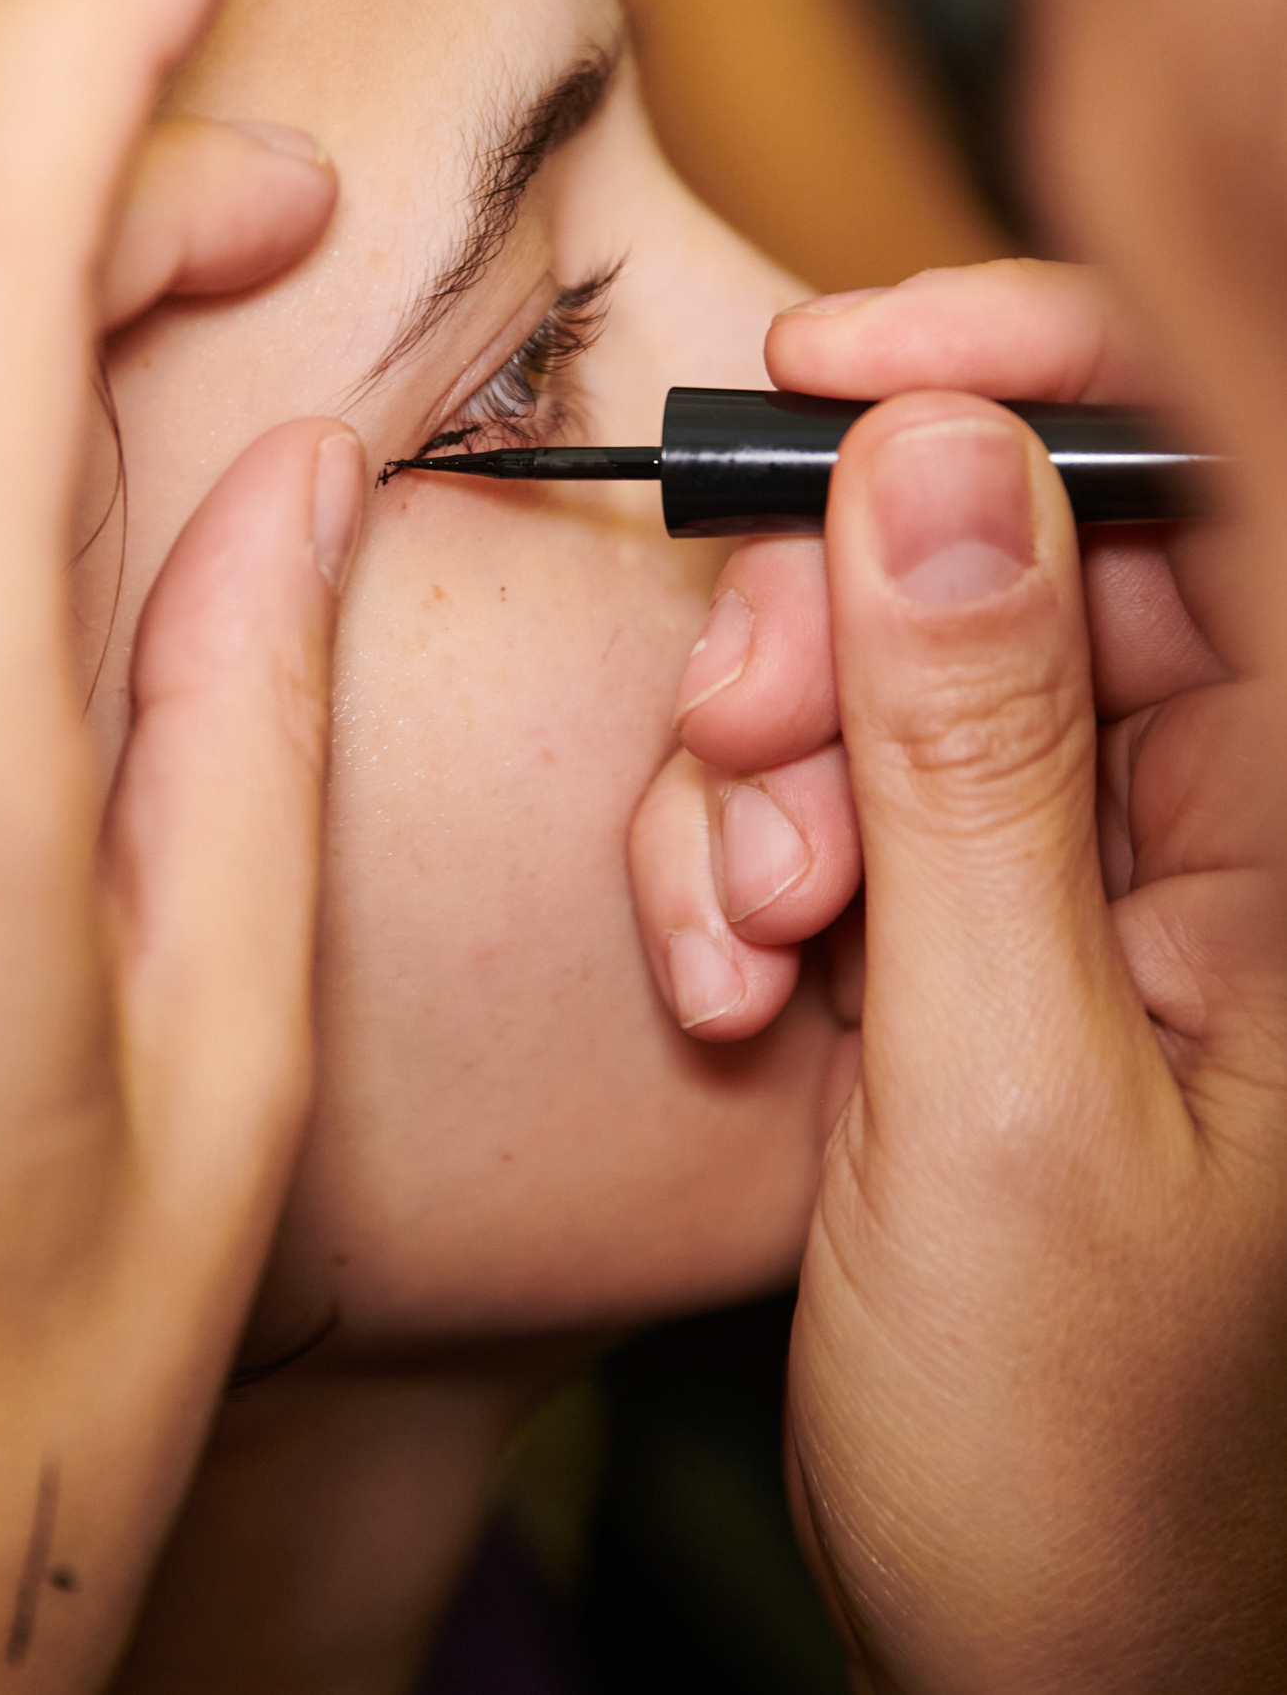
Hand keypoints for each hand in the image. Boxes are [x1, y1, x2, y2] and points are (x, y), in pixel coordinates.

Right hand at [642, 261, 1286, 1688]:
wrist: (1020, 1643)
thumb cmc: (1074, 1441)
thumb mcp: (999, 1082)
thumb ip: (972, 759)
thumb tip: (944, 464)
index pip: (1210, 487)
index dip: (1029, 378)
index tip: (835, 373)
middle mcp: (1211, 822)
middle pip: (1004, 557)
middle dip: (829, 634)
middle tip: (743, 770)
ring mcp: (1081, 865)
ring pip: (882, 666)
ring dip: (760, 774)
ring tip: (741, 946)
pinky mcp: (971, 916)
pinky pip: (827, 785)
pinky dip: (737, 855)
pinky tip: (729, 989)